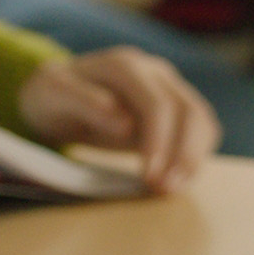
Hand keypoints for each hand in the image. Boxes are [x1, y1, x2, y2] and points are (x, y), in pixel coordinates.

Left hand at [16, 47, 220, 191]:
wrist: (59, 95)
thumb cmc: (52, 97)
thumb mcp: (52, 94)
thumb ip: (84, 101)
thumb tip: (125, 123)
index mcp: (124, 65)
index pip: (157, 104)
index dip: (159, 141)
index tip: (150, 176)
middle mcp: (155, 72)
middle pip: (189, 111)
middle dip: (182, 154)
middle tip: (166, 189)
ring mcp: (170, 88)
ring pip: (201, 120)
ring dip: (193, 158)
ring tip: (173, 189)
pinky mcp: (177, 107)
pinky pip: (201, 130)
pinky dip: (196, 156)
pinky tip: (179, 179)